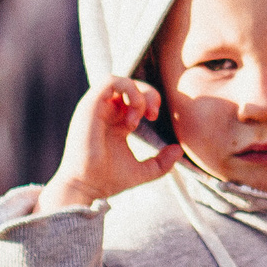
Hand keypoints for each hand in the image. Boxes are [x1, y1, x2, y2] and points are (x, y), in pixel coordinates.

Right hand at [38, 77, 181, 212]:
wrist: (87, 186)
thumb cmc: (108, 179)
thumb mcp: (144, 171)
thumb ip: (163, 162)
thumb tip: (179, 150)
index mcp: (115, 123)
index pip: (134, 98)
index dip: (150, 100)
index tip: (155, 117)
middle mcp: (105, 113)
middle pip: (129, 85)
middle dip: (148, 93)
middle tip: (154, 114)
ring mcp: (96, 108)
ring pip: (120, 80)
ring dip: (138, 92)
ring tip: (140, 114)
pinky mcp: (90, 106)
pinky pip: (110, 80)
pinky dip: (128, 89)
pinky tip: (133, 110)